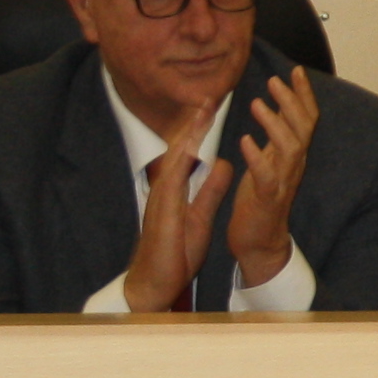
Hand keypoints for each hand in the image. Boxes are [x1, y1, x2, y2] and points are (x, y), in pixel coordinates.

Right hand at [118, 99, 228, 311]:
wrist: (155, 282)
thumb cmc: (175, 251)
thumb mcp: (200, 215)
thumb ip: (209, 190)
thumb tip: (222, 164)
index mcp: (176, 188)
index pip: (189, 152)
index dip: (201, 129)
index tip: (213, 106)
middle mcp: (165, 189)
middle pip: (180, 149)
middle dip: (193, 123)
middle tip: (208, 96)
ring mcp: (161, 199)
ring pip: (174, 159)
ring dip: (188, 135)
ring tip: (200, 112)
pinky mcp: (162, 213)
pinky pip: (172, 183)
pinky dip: (181, 164)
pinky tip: (190, 149)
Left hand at [226, 67, 319, 283]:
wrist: (258, 242)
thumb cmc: (260, 199)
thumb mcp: (270, 161)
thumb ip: (276, 136)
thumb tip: (277, 107)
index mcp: (293, 154)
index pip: (306, 118)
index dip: (304, 94)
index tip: (295, 70)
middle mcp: (294, 165)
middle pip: (303, 127)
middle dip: (292, 101)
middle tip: (275, 79)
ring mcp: (284, 182)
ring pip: (290, 148)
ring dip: (275, 124)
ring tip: (257, 104)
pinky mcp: (268, 199)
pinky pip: (267, 176)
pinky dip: (258, 156)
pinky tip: (245, 140)